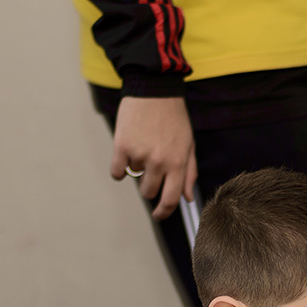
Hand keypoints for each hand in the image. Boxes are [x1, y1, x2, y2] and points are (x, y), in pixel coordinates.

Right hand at [111, 96, 196, 219]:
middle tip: (150, 168)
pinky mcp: (122, 147)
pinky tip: (126, 151)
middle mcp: (159, 162)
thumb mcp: (188, 145)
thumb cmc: (174, 118)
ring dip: (136, 168)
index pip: (171, 199)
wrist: (154, 90)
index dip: (164, 212)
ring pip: (134, 178)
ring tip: (143, 146)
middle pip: (148, 192)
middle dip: (148, 185)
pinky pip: (117, 171)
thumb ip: (189, 173)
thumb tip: (187, 198)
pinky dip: (119, 166)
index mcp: (178, 163)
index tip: (159, 215)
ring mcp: (140, 155)